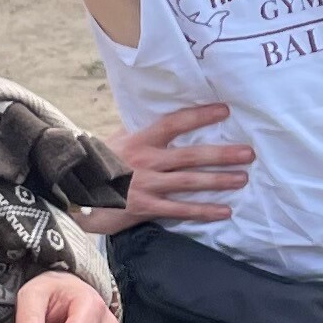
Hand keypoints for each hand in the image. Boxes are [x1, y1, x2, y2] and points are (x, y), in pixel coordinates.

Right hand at [77, 97, 251, 235]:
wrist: (75, 190)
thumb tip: (167, 117)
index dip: (200, 116)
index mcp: (140, 139)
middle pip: (190, 156)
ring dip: (218, 181)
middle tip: (248, 153)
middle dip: (221, 155)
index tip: (224, 110)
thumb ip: (144, 131)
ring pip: (189, 182)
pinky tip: (225, 211)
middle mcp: (146, 161)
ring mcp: (147, 185)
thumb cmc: (101, 161)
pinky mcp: (145, 207)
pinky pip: (180, 210)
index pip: (175, 123)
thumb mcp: (119, 139)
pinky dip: (203, 211)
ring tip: (242, 178)